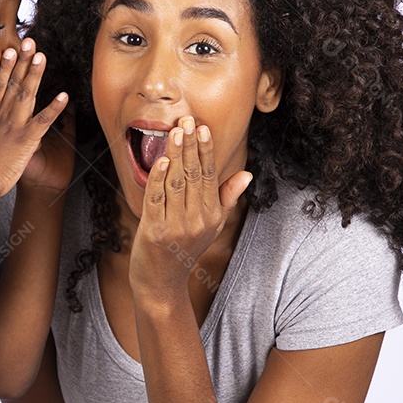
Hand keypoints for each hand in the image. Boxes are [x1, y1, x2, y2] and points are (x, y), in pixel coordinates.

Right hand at [0, 38, 67, 197]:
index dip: (5, 67)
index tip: (9, 50)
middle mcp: (3, 118)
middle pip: (13, 84)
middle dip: (21, 61)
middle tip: (29, 41)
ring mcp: (14, 126)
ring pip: (26, 95)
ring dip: (34, 75)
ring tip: (42, 56)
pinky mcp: (25, 139)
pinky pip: (43, 121)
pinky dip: (53, 108)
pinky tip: (64, 95)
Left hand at [129, 116, 251, 299]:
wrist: (162, 281)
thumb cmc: (184, 248)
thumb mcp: (211, 225)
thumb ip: (226, 198)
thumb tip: (246, 175)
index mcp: (212, 215)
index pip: (211, 176)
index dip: (207, 150)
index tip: (203, 128)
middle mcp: (197, 220)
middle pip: (195, 175)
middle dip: (191, 145)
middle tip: (187, 121)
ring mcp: (176, 226)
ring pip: (176, 182)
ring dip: (176, 154)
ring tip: (175, 132)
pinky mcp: (155, 231)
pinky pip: (156, 198)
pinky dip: (158, 177)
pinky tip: (160, 159)